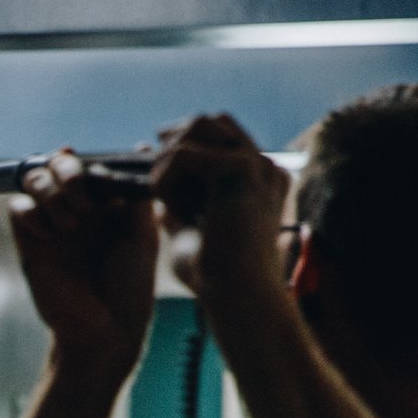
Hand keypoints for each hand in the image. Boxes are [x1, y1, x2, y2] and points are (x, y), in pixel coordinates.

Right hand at [8, 149, 159, 380]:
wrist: (106, 329)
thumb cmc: (131, 287)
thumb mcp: (143, 234)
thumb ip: (137, 195)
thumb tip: (141, 150)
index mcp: (102, 204)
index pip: (86, 164)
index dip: (88, 159)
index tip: (99, 171)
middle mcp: (74, 210)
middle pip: (56, 164)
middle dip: (68, 172)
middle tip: (86, 202)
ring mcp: (50, 226)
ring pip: (34, 179)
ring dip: (51, 191)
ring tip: (72, 223)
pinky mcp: (30, 244)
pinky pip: (18, 209)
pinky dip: (32, 211)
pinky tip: (53, 234)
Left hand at [149, 114, 291, 311]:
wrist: (236, 296)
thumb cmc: (216, 278)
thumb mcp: (191, 233)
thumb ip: (180, 207)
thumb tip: (159, 189)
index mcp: (259, 180)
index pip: (221, 134)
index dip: (184, 141)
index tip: (157, 166)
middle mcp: (264, 166)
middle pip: (211, 120)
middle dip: (173, 141)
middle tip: (153, 173)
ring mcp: (257, 164)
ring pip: (198, 127)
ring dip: (168, 160)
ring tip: (164, 198)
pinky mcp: (241, 170)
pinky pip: (185, 153)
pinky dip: (165, 177)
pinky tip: (169, 206)